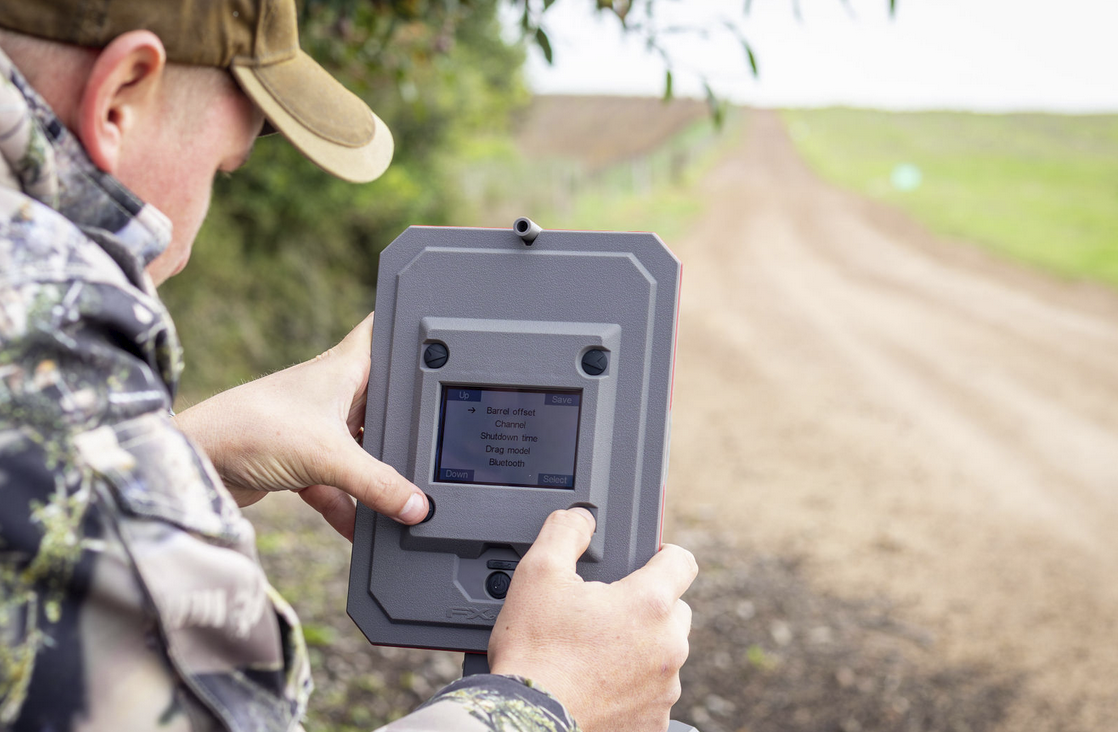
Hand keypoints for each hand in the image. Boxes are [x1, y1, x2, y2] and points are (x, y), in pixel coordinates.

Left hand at [172, 313, 428, 539]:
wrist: (196, 461)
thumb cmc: (252, 429)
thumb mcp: (329, 456)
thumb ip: (377, 484)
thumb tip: (416, 506)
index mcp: (344, 368)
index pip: (383, 334)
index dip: (409, 332)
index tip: (442, 342)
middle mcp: (332, 391)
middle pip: (382, 401)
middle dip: (404, 423)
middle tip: (436, 440)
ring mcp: (316, 425)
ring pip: (361, 445)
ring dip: (375, 471)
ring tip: (402, 496)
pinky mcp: (299, 457)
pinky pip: (337, 480)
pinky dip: (349, 503)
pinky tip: (362, 529)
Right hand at [488, 509, 696, 731]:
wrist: (527, 719)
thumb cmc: (535, 652)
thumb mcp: (538, 574)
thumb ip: (565, 533)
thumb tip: (580, 517)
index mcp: (648, 605)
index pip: (681, 562)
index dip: (663, 555)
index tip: (649, 561)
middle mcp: (668, 647)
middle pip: (674, 611)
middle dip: (647, 607)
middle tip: (606, 614)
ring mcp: (664, 690)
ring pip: (664, 656)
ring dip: (641, 650)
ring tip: (597, 654)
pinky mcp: (654, 723)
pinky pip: (653, 695)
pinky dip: (633, 689)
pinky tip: (601, 686)